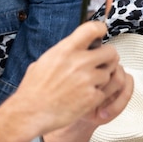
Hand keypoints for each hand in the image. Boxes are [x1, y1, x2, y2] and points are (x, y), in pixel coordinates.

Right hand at [7, 20, 127, 135]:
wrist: (31, 112)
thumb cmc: (33, 89)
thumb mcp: (43, 62)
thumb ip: (62, 53)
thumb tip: (73, 48)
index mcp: (65, 50)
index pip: (92, 29)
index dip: (100, 29)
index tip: (100, 33)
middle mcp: (79, 62)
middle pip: (111, 52)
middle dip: (107, 57)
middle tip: (101, 62)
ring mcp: (88, 80)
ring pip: (109, 73)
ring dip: (101, 78)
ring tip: (85, 84)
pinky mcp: (93, 97)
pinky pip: (104, 92)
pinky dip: (95, 95)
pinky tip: (81, 97)